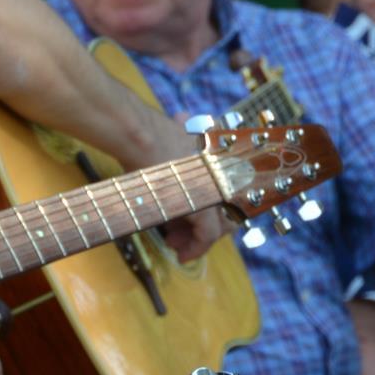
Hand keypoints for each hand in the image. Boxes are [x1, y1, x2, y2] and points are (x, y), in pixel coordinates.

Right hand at [145, 113, 230, 262]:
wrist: (140, 134)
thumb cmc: (149, 131)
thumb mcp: (177, 128)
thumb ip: (186, 128)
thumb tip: (183, 120)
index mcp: (225, 158)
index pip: (233, 190)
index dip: (215, 208)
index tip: (192, 217)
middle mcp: (228, 176)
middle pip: (229, 212)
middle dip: (206, 228)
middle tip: (181, 236)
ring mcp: (219, 191)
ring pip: (221, 227)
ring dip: (199, 239)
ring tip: (176, 244)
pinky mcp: (205, 207)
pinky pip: (207, 236)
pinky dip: (196, 249)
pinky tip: (183, 254)